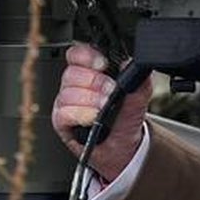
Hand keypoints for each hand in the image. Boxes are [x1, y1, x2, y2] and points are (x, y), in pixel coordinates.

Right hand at [49, 42, 149, 182]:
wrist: (123, 145)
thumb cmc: (125, 117)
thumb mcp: (138, 96)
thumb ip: (137, 79)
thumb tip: (134, 65)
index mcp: (90, 71)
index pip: (77, 54)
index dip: (87, 56)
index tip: (103, 64)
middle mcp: (75, 84)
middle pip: (72, 73)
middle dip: (95, 81)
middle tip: (110, 91)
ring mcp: (66, 102)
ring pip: (68, 93)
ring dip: (90, 99)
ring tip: (104, 107)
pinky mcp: (61, 121)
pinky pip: (64, 113)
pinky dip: (81, 114)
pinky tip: (93, 117)